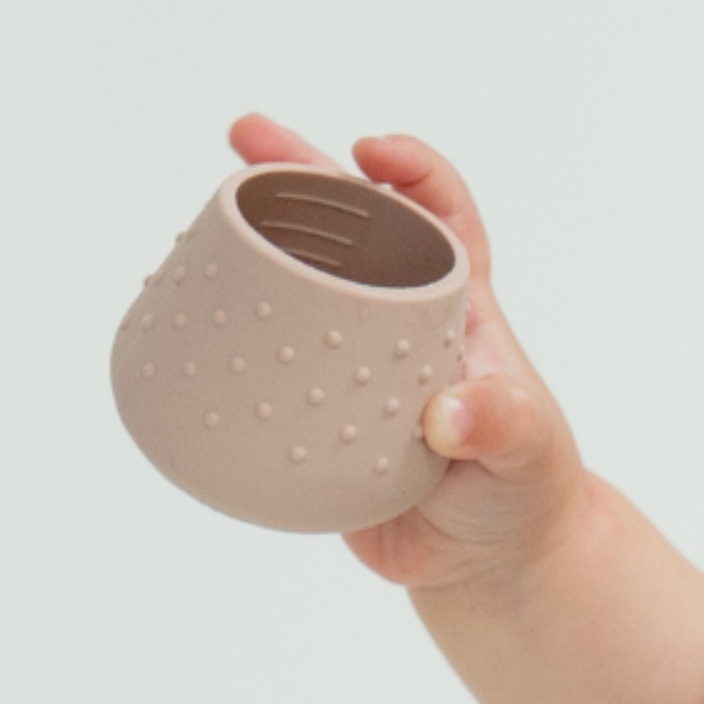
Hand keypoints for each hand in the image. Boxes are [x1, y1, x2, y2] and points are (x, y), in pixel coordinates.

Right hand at [226, 115, 585, 591]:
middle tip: (245, 138)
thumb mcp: (528, 453)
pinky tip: (176, 324)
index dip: (412, 172)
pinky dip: (222, 342)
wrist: (490, 565)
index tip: (370, 151)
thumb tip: (449, 414)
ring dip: (248, 245)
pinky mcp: (313, 420)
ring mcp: (352, 367)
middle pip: (348, 228)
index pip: (442, 215)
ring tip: (192, 219)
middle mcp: (400, 323)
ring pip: (294, 288)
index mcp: (459, 309)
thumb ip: (502, 427)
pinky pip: (263, 368)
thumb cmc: (525, 493)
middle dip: (299, 174)